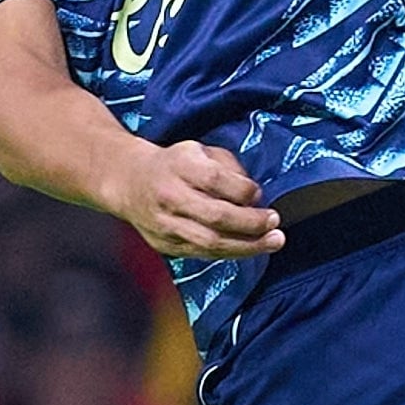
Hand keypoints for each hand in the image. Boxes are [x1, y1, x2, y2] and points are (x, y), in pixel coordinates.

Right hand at [109, 141, 283, 258]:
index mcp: (178, 165)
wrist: (129, 181)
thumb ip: (228, 167)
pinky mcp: (165, 244)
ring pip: (210, 242)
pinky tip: (249, 248)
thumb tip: (254, 195)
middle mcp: (169, 196)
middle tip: (275, 222)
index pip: (215, 179)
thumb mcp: (199, 150)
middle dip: (251, 222)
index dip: (243, 189)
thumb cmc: (175, 164)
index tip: (259, 193)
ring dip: (247, 246)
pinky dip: (230, 253)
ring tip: (273, 242)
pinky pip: (202, 254)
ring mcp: (165, 224)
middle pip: (215, 216)